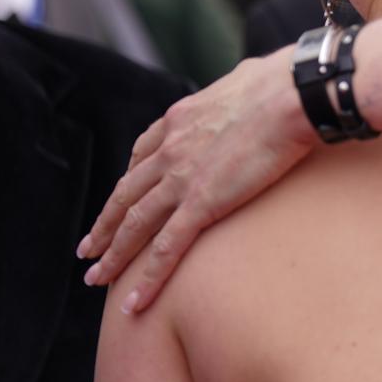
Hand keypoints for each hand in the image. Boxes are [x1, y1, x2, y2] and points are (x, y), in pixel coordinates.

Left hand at [77, 46, 314, 312]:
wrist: (292, 95)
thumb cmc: (284, 83)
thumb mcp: (248, 79)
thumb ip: (241, 90)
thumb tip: (258, 83)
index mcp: (181, 118)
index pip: (143, 153)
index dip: (130, 179)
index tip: (123, 196)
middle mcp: (170, 148)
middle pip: (127, 193)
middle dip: (106, 223)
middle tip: (89, 247)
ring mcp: (181, 178)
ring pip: (134, 224)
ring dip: (112, 253)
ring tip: (97, 276)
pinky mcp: (201, 203)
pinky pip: (166, 248)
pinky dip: (146, 278)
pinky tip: (132, 303)